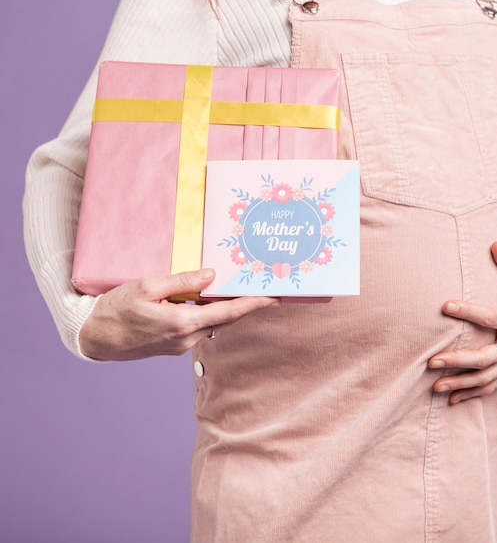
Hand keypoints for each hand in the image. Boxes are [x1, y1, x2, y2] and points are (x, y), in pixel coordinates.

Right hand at [79, 268, 280, 360]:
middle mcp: (187, 338)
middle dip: (244, 303)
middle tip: (261, 286)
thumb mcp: (146, 287)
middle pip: (225, 318)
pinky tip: (206, 299)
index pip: (229, 313)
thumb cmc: (116, 310)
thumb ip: (182, 282)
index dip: (255, 304)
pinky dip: (207, 313)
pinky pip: (199, 326)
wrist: (95, 339)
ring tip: (235, 289)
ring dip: (224, 308)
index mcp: (183, 322)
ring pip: (212, 323)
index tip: (275, 298)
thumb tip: (211, 275)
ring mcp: (181, 345)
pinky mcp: (174, 346)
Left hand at [428, 241, 496, 403]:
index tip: (445, 305)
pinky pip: (491, 386)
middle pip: (486, 358)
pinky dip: (472, 394)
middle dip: (459, 362)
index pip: (491, 317)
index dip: (468, 311)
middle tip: (432, 361)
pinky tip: (451, 400)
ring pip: (486, 378)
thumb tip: (496, 243)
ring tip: (436, 386)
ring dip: (460, 384)